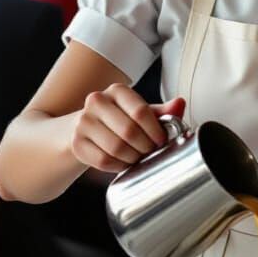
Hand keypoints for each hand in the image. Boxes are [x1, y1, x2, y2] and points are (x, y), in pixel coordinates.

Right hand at [71, 88, 185, 173]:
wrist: (84, 128)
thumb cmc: (118, 119)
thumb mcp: (139, 111)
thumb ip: (162, 110)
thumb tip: (180, 104)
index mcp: (117, 90)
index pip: (141, 111)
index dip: (155, 131)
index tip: (161, 140)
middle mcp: (97, 101)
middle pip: (129, 131)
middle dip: (145, 147)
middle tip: (150, 151)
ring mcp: (83, 122)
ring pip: (116, 148)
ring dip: (133, 158)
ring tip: (138, 157)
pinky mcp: (77, 143)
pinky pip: (103, 160)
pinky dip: (118, 166)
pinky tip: (123, 162)